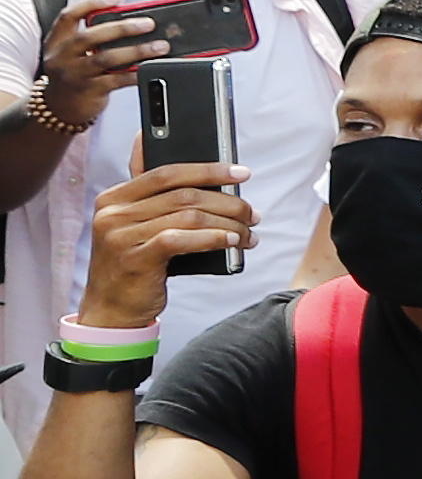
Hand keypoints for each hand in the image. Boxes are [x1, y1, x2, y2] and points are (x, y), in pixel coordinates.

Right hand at [32, 0, 171, 128]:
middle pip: (90, 37)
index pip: (69, 16)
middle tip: (149, 24)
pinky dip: (135, 73)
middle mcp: (62, 57)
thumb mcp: (74, 49)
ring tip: (159, 47)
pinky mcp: (88, 91)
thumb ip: (94, 25)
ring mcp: (74, 75)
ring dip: (136, 51)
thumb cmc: (74, 72)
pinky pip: (115, 80)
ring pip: (105, 59)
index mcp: (57, 41)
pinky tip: (150, 68)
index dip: (91, 4)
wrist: (60, 108)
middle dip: (122, 28)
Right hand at [75, 158, 248, 323]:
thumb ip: (163, 202)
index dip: (208, 169)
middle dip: (227, 202)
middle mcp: (112, 213)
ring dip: (228, 224)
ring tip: (248, 234)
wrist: (111, 309)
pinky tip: (231, 242)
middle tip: (252, 214)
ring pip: (188, 217)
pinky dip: (213, 238)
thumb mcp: (141, 227)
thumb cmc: (138, 264)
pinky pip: (181, 240)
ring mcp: (120, 236)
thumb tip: (218, 181)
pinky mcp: (134, 259)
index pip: (167, 172)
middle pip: (184, 195)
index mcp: (114, 197)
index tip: (242, 173)